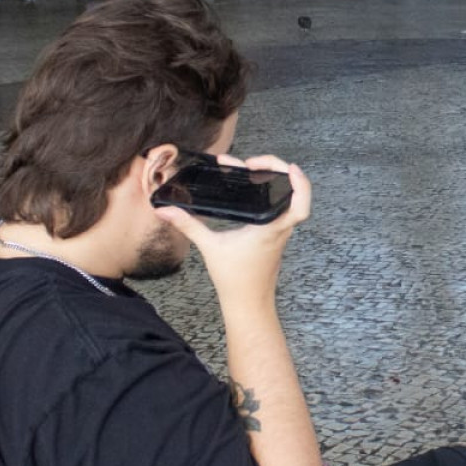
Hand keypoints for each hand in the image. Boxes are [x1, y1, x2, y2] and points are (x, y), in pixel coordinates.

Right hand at [152, 154, 310, 306]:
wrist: (247, 303)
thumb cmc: (235, 279)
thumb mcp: (209, 247)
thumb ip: (188, 225)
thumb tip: (165, 210)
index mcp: (269, 229)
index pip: (299, 206)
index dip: (300, 184)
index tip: (290, 168)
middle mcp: (280, 228)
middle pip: (296, 194)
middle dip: (279, 171)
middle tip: (254, 163)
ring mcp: (281, 232)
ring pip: (289, 200)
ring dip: (277, 181)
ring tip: (253, 167)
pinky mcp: (276, 235)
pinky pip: (282, 208)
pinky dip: (272, 193)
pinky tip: (255, 186)